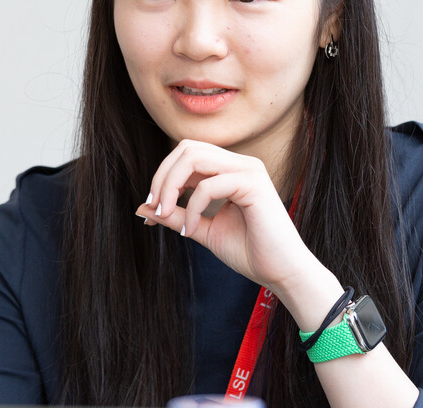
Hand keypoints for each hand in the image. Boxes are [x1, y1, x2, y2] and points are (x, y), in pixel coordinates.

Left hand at [134, 139, 319, 293]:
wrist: (282, 273)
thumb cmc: (248, 251)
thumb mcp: (201, 229)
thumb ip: (175, 215)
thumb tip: (141, 207)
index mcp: (229, 170)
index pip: (186, 154)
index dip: (162, 177)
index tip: (151, 210)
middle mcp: (240, 163)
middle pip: (186, 148)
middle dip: (162, 177)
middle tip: (154, 208)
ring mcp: (249, 170)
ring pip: (194, 157)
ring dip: (171, 186)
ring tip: (165, 214)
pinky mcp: (254, 184)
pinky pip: (209, 185)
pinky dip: (192, 208)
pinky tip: (191, 230)